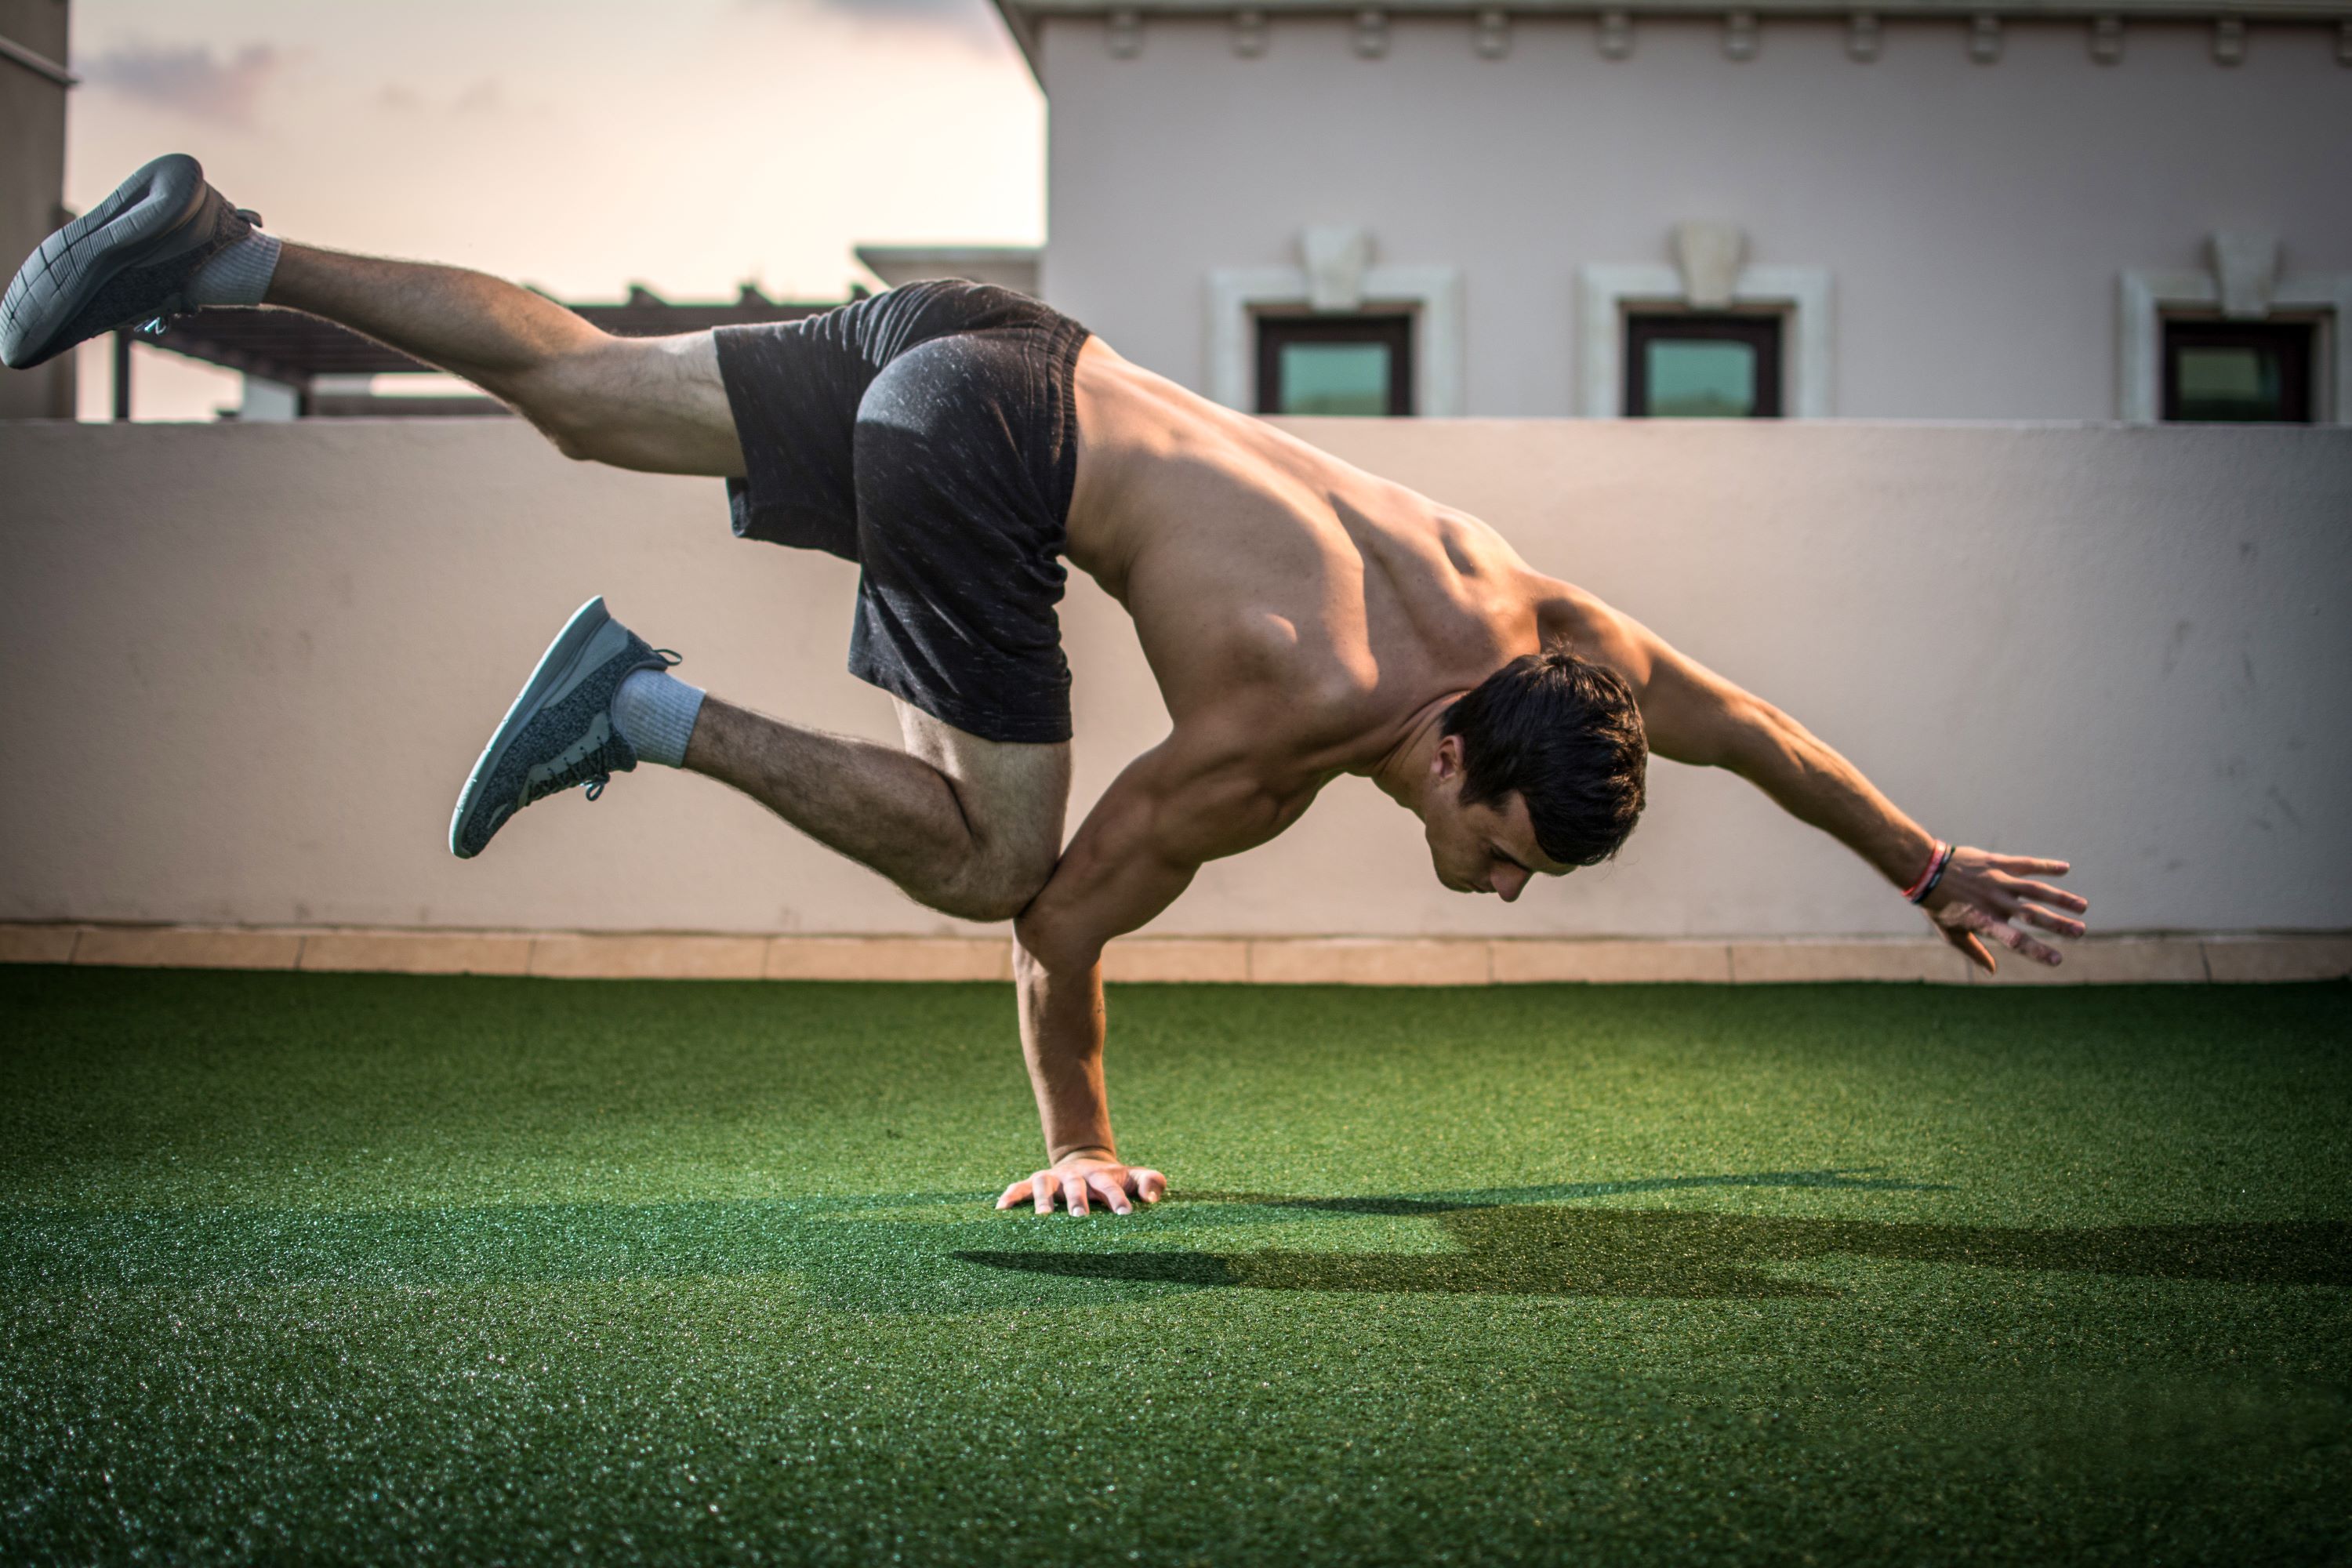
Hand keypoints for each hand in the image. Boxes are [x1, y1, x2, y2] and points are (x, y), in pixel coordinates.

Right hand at [996, 1152, 1167, 1216]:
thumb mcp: (1135, 1176)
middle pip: (1076, 1187)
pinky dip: (1010, 1196)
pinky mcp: (1035, 1183)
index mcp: (1100, 1176)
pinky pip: (1019, 1188)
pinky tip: (1001, 1209)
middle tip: (1080, 1218)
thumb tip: (1151, 1199)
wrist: (1086, 1163)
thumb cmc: (1114, 1179)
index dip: (1119, 1199)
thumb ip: (1151, 1182)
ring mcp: (1053, 1179)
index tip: (1126, 1215)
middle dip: (1078, 1201)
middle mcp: (1075, 1177)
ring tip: (1042, 1218)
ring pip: (1045, 1186)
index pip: (1111, 1187)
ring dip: (1043, 1200)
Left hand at [1921, 847, 2088, 971]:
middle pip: (2032, 915)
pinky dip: (2046, 866)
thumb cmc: (1937, 905)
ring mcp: (1998, 881)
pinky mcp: (1998, 863)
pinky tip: (2065, 869)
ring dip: (2060, 898)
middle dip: (2058, 924)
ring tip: (2083, 906)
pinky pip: (2026, 864)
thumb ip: (1974, 952)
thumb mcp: (1951, 933)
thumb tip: (1992, 972)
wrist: (1924, 869)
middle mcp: (1995, 902)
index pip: (2015, 941)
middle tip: (2081, 932)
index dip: (2037, 951)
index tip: (2057, 960)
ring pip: (2036, 890)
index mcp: (1985, 921)